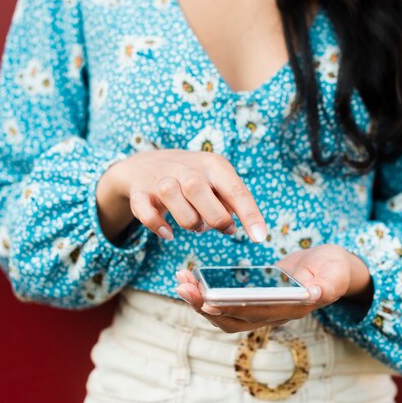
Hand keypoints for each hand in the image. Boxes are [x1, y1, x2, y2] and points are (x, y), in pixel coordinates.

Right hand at [96, 149, 267, 242]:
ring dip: (188, 221)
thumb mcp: (216, 181)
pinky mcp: (141, 193)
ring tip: (195, 225)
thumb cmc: (193, 178)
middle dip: (214, 218)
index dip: (249, 214)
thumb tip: (233, 227)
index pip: (234, 189)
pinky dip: (157, 226)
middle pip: (199, 191)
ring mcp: (161, 178)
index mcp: (213, 165)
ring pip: (173, 198)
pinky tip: (168, 233)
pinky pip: (146, 211)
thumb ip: (229, 202)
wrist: (146, 165)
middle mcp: (186, 168)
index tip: (260, 237)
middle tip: (221, 227)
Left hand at [175, 244, 372, 332]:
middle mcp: (271, 315)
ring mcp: (260, 309)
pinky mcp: (252, 298)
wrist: (329, 267)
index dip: (230, 308)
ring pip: (224, 314)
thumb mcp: (335, 273)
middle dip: (204, 305)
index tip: (207, 298)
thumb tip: (312, 293)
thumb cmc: (333, 269)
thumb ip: (327, 285)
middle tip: (183, 286)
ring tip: (181, 281)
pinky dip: (206, 292)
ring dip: (199, 300)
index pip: (255, 314)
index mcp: (289, 310)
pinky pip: (224, 302)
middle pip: (231, 319)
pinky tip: (193, 277)